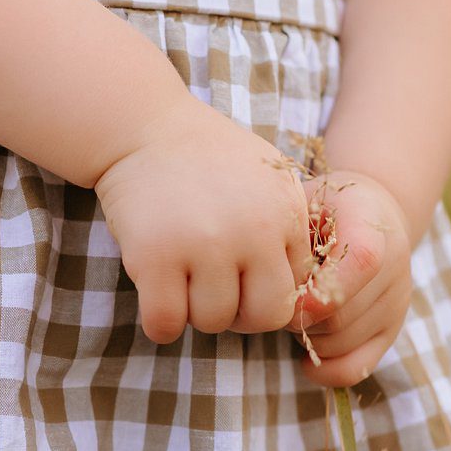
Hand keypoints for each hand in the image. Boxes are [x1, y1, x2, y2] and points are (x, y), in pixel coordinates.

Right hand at [93, 96, 313, 342]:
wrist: (145, 126)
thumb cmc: (209, 159)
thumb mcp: (268, 181)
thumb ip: (288, 230)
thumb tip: (305, 294)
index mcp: (286, 215)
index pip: (294, 292)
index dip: (264, 292)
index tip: (238, 275)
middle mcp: (253, 232)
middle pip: (262, 318)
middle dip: (238, 314)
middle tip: (212, 289)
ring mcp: (203, 245)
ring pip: (211, 323)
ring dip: (193, 311)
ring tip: (180, 277)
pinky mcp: (154, 256)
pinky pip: (165, 324)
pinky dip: (159, 323)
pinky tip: (155, 294)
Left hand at [294, 170, 414, 387]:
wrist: (372, 211)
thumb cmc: (323, 209)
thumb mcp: (304, 204)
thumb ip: (290, 241)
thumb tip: (286, 300)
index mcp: (373, 224)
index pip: (362, 262)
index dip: (321, 290)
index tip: (289, 296)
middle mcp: (397, 264)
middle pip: (341, 315)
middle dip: (298, 315)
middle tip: (282, 298)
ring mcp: (398, 301)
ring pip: (341, 342)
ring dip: (308, 335)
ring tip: (299, 308)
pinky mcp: (393, 329)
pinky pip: (358, 367)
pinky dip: (327, 369)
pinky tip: (306, 356)